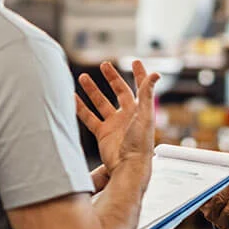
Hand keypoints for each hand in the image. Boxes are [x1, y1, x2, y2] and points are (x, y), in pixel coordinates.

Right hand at [76, 60, 160, 176]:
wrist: (128, 167)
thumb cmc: (140, 143)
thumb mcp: (145, 115)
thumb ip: (147, 93)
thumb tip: (156, 74)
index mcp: (140, 110)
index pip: (140, 87)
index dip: (139, 74)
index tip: (135, 62)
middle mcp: (127, 115)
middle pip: (119, 92)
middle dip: (112, 78)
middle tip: (104, 65)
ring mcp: (114, 124)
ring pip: (101, 103)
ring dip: (93, 91)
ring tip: (83, 78)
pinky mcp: (103, 134)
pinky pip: (89, 118)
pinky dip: (81, 108)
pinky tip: (72, 98)